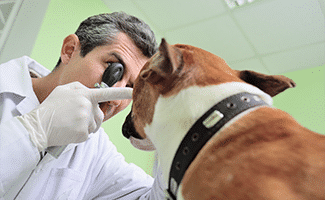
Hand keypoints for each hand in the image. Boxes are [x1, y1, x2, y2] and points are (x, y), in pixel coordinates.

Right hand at [17, 81, 132, 150]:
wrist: (38, 126)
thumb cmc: (51, 107)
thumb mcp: (63, 90)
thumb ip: (80, 88)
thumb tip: (90, 91)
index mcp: (84, 95)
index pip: (106, 93)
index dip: (121, 92)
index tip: (133, 91)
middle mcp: (88, 107)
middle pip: (100, 115)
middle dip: (91, 117)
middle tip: (74, 117)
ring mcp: (86, 120)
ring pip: (96, 126)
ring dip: (87, 126)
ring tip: (70, 124)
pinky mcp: (83, 133)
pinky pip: (88, 135)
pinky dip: (80, 134)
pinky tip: (69, 131)